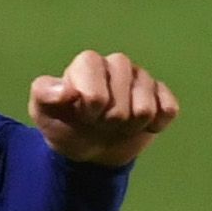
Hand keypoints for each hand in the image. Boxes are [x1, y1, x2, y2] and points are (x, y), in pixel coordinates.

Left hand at [29, 50, 178, 164]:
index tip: (82, 115)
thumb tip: (68, 92)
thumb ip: (45, 95)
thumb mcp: (43, 111)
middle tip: (100, 122)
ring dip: (130, 126)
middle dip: (109, 122)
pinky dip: (155, 125)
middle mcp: (118, 64)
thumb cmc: (65, 124)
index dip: (91, 111)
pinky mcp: (163, 96)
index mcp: (89, 63)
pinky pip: (169, 110)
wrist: (89, 147)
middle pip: (122, 106)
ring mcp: (143, 80)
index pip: (96, 93)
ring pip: (146, 109)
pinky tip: (141, 125)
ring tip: (118, 125)